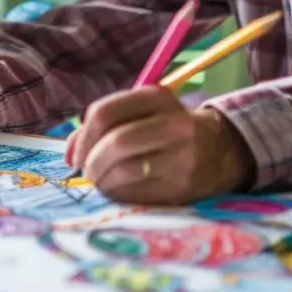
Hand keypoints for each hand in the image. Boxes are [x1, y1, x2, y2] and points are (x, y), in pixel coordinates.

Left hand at [65, 86, 254, 204]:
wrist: (222, 151)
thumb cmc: (167, 130)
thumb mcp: (141, 113)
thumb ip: (102, 125)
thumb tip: (69, 154)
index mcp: (157, 97)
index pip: (105, 112)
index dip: (82, 138)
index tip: (74, 155)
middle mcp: (174, 123)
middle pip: (116, 143)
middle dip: (91, 162)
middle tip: (86, 173)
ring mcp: (183, 156)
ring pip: (125, 171)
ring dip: (102, 182)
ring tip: (101, 182)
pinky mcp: (184, 187)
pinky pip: (137, 193)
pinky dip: (118, 195)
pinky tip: (119, 191)